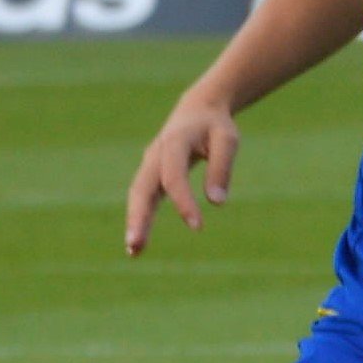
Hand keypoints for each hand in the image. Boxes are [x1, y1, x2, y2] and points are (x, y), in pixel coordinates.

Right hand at [124, 93, 243, 250]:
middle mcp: (154, 155)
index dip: (183, 202)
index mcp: (173, 142)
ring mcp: (149, 166)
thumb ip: (221, 168)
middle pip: (141, 189)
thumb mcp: (227, 139)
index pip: (173, 177)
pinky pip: (142, 200)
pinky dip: (139, 220)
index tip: (198, 226)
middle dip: (138, 217)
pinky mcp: (151, 177)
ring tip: (134, 252)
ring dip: (134, 223)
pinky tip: (139, 245)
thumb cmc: (215, 125)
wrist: (196, 109)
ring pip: (137, 197)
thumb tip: (217, 203)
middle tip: (136, 244)